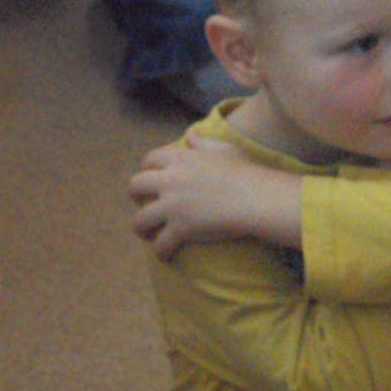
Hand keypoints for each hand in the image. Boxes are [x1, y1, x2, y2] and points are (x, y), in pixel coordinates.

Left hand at [129, 133, 270, 259]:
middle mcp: (169, 180)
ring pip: (141, 219)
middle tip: (142, 202)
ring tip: (146, 234)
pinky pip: (161, 243)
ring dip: (141, 228)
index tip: (149, 176)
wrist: (256, 197)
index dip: (146, 168)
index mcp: (179, 158)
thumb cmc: (244, 172)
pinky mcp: (181, 228)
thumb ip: (202, 141)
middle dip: (135, 195)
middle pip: (136, 186)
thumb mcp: (224, 149)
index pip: (149, 160)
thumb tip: (190, 135)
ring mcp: (173, 206)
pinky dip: (161, 251)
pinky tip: (165, 255)